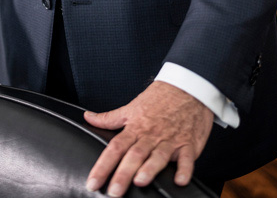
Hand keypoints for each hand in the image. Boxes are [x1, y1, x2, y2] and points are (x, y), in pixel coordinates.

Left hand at [83, 81, 212, 195]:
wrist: (185, 88)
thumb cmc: (158, 99)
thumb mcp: (131, 107)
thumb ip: (109, 118)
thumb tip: (88, 117)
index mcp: (135, 127)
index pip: (115, 148)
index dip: (103, 166)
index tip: (93, 182)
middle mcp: (150, 135)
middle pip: (134, 155)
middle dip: (123, 174)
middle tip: (113, 192)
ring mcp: (170, 140)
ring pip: (158, 156)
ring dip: (150, 169)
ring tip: (140, 182)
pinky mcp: (188, 144)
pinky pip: (187, 158)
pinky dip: (184, 170)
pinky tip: (179, 181)